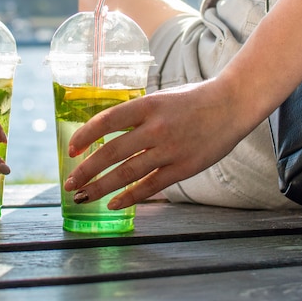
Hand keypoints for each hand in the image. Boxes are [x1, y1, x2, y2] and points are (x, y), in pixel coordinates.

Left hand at [64, 79, 250, 209]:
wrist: (232, 104)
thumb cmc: (194, 100)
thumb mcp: (161, 98)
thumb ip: (137, 115)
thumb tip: (107, 132)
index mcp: (148, 105)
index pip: (107, 121)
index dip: (85, 136)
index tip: (71, 150)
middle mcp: (156, 127)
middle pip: (112, 152)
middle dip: (86, 170)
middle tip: (70, 183)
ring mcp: (170, 149)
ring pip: (127, 172)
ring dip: (101, 186)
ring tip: (83, 196)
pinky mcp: (184, 167)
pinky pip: (151, 185)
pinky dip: (129, 196)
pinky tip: (114, 203)